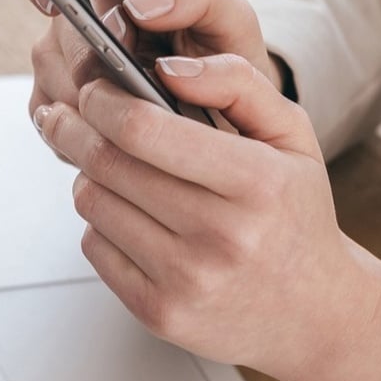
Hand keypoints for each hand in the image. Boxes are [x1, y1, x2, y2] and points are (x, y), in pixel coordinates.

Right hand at [14, 0, 280, 133]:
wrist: (221, 105)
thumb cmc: (218, 52)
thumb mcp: (228, 15)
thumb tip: (138, 6)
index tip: (54, 0)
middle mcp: (75, 13)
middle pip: (62, 39)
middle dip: (105, 67)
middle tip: (147, 87)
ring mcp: (56, 59)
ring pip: (56, 85)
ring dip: (99, 107)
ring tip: (142, 112)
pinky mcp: (49, 102)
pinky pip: (54, 123)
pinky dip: (90, 134)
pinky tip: (123, 133)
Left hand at [32, 51, 376, 380]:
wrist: (313, 310)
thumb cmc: (295, 212)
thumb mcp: (292, 135)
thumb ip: (237, 83)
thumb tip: (166, 68)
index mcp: (257, 182)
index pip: (146, 129)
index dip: (103, 100)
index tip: (94, 88)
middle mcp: (223, 235)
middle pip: (108, 163)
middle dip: (75, 128)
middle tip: (67, 115)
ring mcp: (188, 281)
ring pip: (93, 203)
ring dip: (88, 175)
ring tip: (110, 166)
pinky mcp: (159, 313)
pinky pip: (94, 248)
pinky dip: (99, 222)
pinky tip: (127, 214)